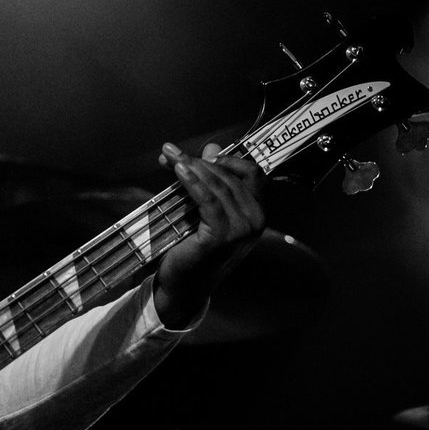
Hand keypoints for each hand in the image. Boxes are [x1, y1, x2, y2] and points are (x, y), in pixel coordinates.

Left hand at [154, 141, 266, 327]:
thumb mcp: (204, 208)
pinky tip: (178, 171)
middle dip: (198, 161)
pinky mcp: (221, 237)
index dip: (228, 158)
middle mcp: (257, 220)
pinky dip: (192, 182)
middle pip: (229, 176)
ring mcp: (241, 230)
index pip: (253, 173)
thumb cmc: (194, 245)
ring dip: (192, 167)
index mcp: (258, 212)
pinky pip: (207, 201)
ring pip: (218, 185)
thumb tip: (212, 146)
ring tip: (169, 156)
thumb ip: (211, 179)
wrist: (184, 283)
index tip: (202, 154)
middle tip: (170, 152)